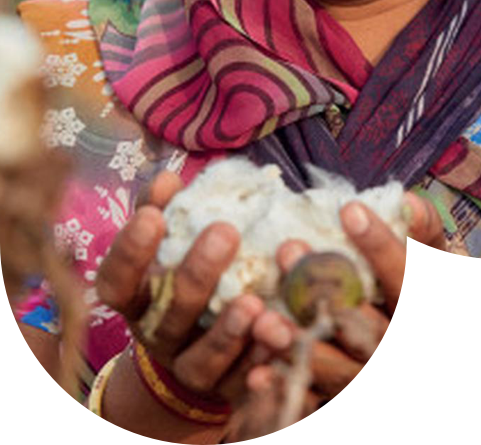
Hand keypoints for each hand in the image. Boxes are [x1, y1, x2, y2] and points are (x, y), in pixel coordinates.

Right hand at [96, 172, 296, 409]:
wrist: (199, 345)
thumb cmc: (182, 272)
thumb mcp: (170, 240)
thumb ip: (165, 208)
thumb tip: (168, 177)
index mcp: (137, 299)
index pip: (116, 282)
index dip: (130, 253)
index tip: (152, 217)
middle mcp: (157, 336)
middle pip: (168, 314)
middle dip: (195, 274)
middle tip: (225, 231)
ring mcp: (189, 367)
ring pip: (201, 358)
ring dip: (226, 331)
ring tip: (251, 301)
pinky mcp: (225, 389)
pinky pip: (242, 381)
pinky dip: (259, 360)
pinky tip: (278, 333)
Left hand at [244, 192, 444, 408]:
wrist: (396, 337)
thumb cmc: (411, 286)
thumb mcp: (427, 258)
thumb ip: (423, 228)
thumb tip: (407, 201)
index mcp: (420, 306)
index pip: (405, 278)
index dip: (380, 246)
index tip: (349, 209)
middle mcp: (396, 346)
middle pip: (367, 326)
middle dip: (325, 290)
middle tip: (289, 249)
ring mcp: (369, 376)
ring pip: (337, 369)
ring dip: (298, 344)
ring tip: (264, 319)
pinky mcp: (344, 397)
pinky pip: (313, 400)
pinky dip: (285, 388)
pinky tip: (257, 373)